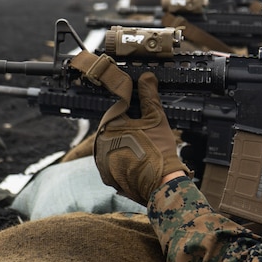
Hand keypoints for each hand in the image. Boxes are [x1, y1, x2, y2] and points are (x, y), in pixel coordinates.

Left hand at [71, 52, 188, 203]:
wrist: (162, 184)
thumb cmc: (159, 150)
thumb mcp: (156, 118)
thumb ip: (149, 96)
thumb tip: (147, 77)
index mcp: (108, 126)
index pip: (117, 110)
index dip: (133, 111)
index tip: (142, 115)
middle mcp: (99, 144)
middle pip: (114, 128)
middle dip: (129, 128)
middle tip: (147, 133)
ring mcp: (101, 161)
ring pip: (113, 144)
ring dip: (125, 143)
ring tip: (144, 148)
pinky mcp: (106, 175)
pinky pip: (113, 160)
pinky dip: (123, 158)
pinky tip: (139, 159)